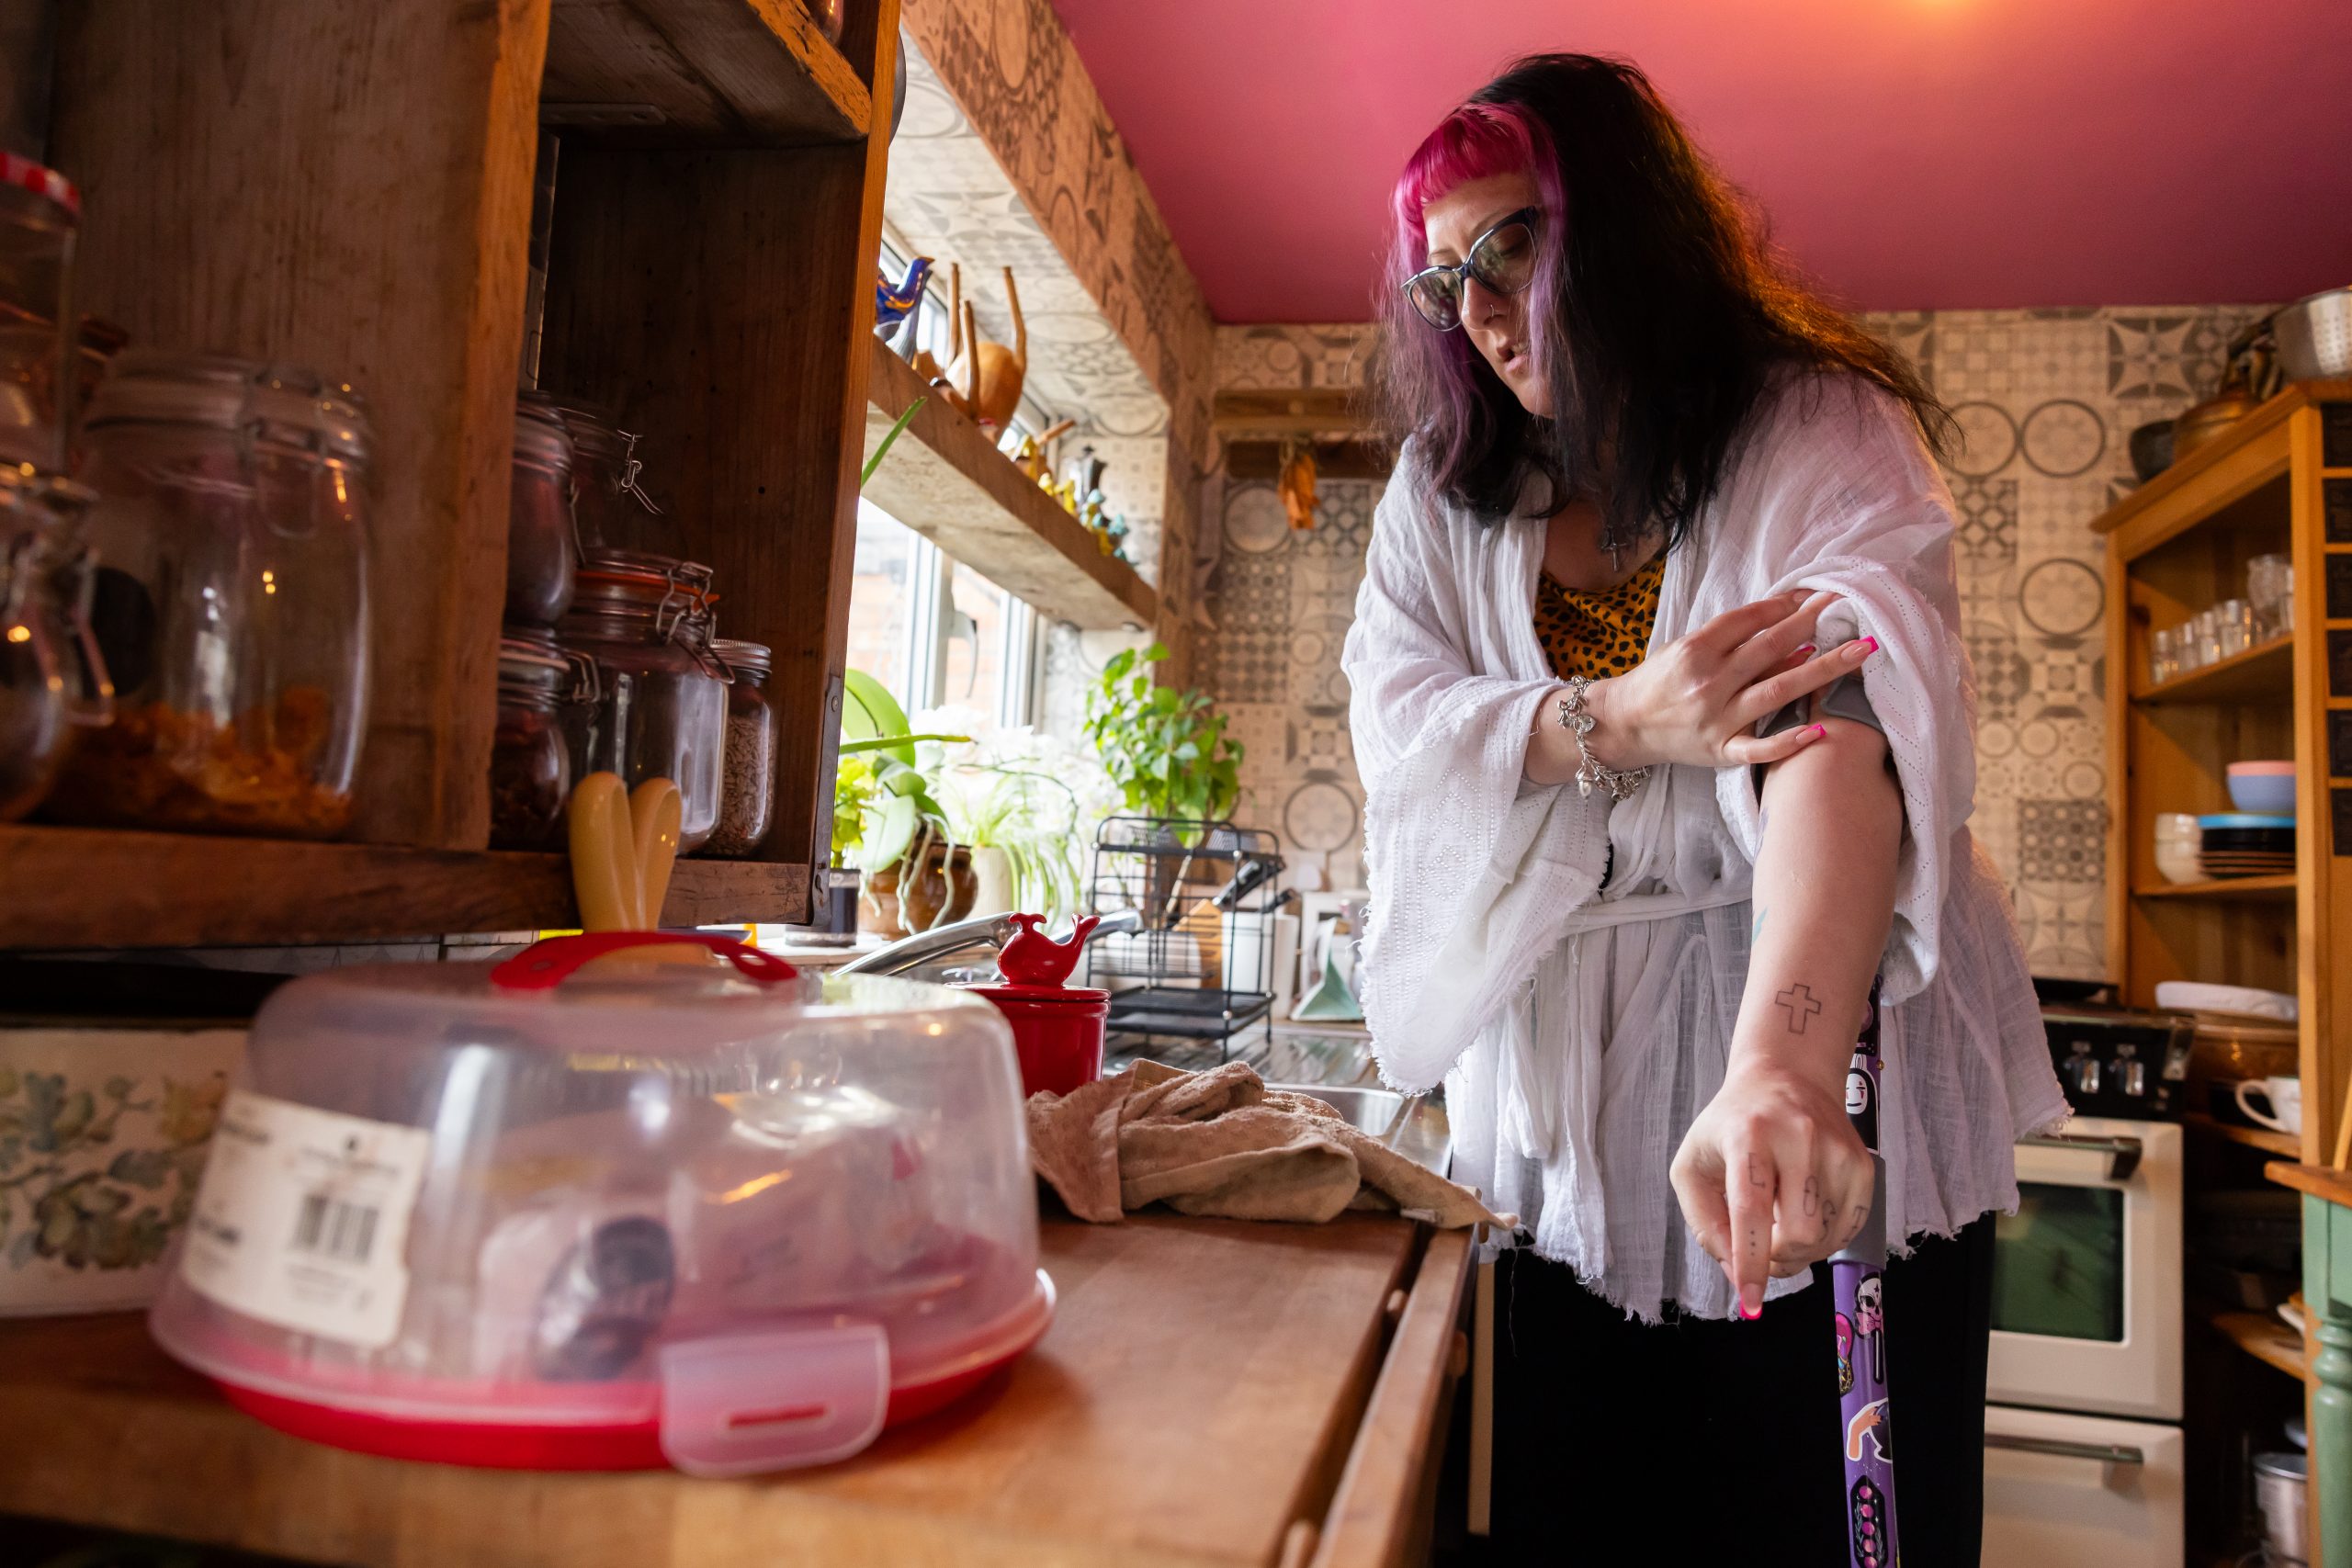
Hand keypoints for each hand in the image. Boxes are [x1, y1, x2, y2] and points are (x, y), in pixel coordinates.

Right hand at [1582, 591, 1875, 770]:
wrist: (1624, 724)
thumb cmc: (1660, 682)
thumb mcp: (1687, 649)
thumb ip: (1732, 640)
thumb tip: (1791, 633)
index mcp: (1696, 651)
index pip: (1749, 620)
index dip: (1785, 605)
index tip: (1815, 594)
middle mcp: (1708, 683)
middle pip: (1770, 648)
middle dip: (1812, 623)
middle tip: (1847, 605)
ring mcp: (1717, 719)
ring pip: (1777, 690)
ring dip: (1823, 669)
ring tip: (1860, 652)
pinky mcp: (1720, 751)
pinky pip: (1758, 748)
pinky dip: (1788, 741)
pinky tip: (1819, 730)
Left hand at [1669, 1057, 1875, 1316]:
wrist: (1786, 1077)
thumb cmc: (1731, 1125)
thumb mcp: (1693, 1165)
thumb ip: (1705, 1223)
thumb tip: (1736, 1272)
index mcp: (1748, 1135)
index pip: (1751, 1209)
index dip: (1750, 1261)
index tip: (1751, 1301)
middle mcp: (1798, 1137)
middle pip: (1798, 1233)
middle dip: (1776, 1257)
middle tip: (1760, 1249)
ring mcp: (1836, 1149)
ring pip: (1826, 1236)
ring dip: (1800, 1250)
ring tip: (1780, 1225)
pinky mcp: (1862, 1162)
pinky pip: (1849, 1227)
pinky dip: (1825, 1238)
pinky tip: (1805, 1217)